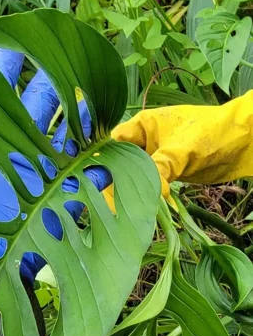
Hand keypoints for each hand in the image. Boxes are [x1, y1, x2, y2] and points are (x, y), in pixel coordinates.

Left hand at [0, 49, 110, 279]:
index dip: (5, 60)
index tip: (10, 35)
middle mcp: (12, 150)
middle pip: (38, 103)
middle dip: (48, 75)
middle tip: (63, 47)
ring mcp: (40, 173)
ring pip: (65, 131)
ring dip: (77, 109)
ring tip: (91, 84)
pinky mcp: (60, 198)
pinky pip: (87, 176)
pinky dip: (99, 161)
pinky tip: (108, 143)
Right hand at [111, 91, 252, 196]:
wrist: (240, 143)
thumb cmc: (211, 134)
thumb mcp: (181, 151)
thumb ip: (160, 169)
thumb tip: (148, 192)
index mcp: (140, 125)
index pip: (113, 144)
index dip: (103, 162)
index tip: (97, 183)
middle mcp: (142, 141)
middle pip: (119, 162)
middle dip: (112, 181)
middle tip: (103, 203)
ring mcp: (152, 158)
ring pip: (131, 176)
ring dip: (127, 191)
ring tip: (116, 210)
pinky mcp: (163, 173)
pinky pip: (147, 186)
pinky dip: (143, 197)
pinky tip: (136, 210)